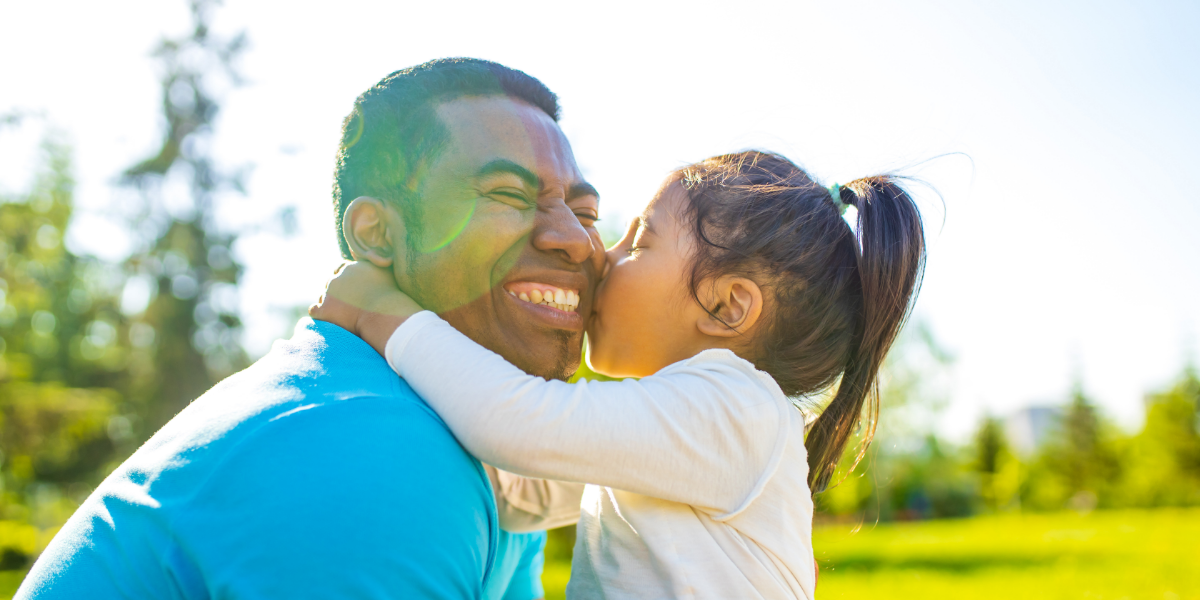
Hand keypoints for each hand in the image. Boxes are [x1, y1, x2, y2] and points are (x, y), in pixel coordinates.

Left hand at [308, 262, 423, 356]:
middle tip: (348, 303)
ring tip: (344, 314)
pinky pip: (315, 310)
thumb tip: (378, 257)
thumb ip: (380, 261)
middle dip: (338, 291)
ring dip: (331, 303)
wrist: (385, 314)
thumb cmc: (391, 296)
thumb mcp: (387, 271)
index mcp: (351, 267)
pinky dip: (320, 313)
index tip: (353, 289)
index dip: (346, 279)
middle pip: (331, 282)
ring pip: (324, 296)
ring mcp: (329, 293)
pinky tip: (329, 318)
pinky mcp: (325, 310)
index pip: (341, 269)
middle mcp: (337, 277)